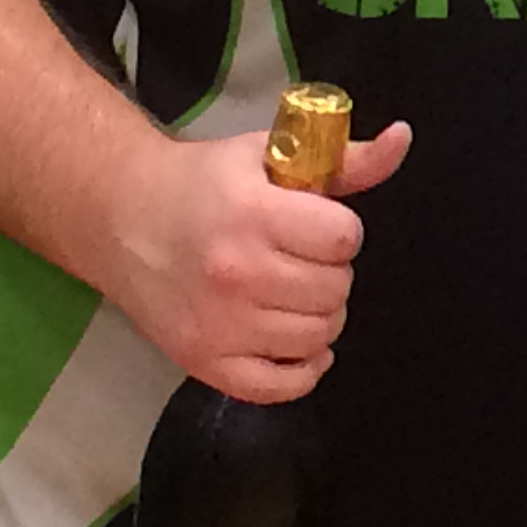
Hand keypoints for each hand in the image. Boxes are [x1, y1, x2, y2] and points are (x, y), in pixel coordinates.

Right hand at [99, 117, 412, 400]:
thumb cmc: (203, 183)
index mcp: (253, 214)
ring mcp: (219, 325)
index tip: (316, 225)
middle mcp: (236, 274)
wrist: (124, 219)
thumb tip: (403, 139)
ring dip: (318, 314)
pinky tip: (292, 340)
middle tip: (300, 257)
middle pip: (335, 290)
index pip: (342, 240)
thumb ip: (344, 158)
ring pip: (317, 336)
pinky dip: (301, 368)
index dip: (339, 232)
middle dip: (330, 271)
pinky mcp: (205, 362)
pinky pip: (281, 386)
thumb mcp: (269, 155)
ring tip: (291, 290)